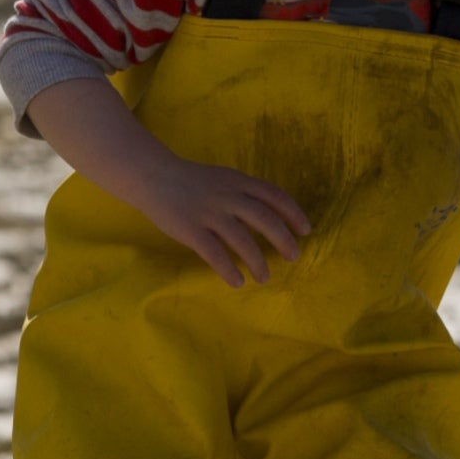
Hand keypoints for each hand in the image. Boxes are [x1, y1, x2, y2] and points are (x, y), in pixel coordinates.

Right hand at [139, 156, 308, 286]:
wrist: (153, 176)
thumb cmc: (192, 182)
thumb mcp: (223, 178)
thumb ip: (244, 193)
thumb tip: (271, 218)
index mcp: (238, 181)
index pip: (274, 195)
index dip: (293, 213)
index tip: (305, 231)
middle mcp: (228, 196)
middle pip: (264, 219)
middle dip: (283, 240)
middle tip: (294, 257)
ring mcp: (208, 213)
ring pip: (241, 239)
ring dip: (257, 261)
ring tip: (264, 277)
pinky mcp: (190, 229)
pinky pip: (214, 253)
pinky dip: (228, 269)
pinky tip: (237, 282)